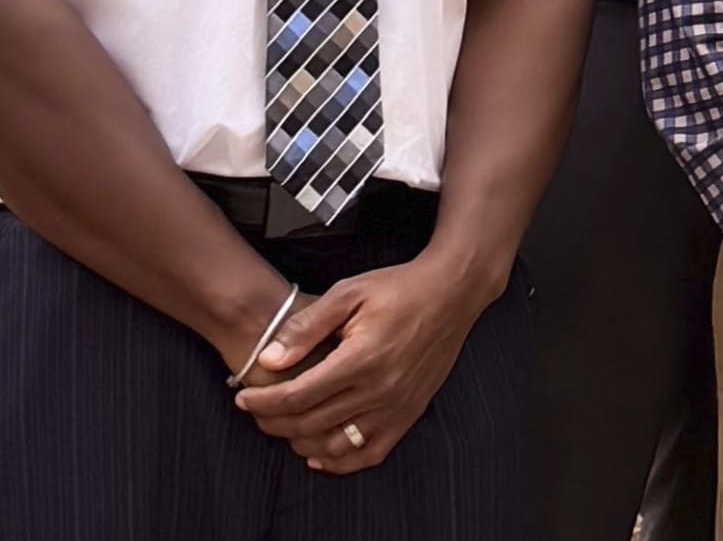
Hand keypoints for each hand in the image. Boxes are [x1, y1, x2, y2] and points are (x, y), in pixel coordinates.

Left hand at [232, 256, 494, 472]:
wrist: (453, 292)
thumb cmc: (400, 288)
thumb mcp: (348, 293)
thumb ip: (306, 327)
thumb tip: (269, 359)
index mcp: (362, 357)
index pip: (298, 395)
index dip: (263, 401)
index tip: (244, 397)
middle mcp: (381, 388)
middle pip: (310, 423)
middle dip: (273, 421)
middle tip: (256, 411)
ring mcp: (398, 405)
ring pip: (336, 444)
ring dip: (301, 442)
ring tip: (285, 426)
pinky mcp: (411, 412)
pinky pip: (371, 453)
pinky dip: (341, 461)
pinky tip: (321, 452)